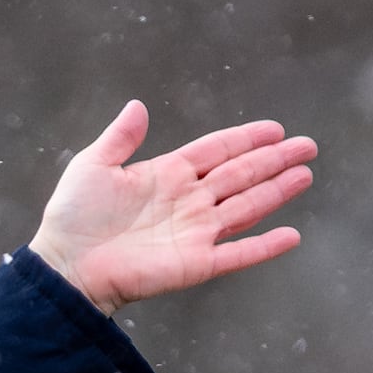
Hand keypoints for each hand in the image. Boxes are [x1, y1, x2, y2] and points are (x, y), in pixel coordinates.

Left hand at [25, 102, 314, 310]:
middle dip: (274, 160)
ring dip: (277, 192)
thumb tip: (137, 105)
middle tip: (308, 146)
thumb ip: (120, 138)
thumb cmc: (73, 218)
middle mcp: (187, 202)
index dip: (246, 139)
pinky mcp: (196, 263)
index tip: (275, 128)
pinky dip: (265, 246)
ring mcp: (195, 232)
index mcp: (166, 175)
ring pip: (246, 207)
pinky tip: (292, 236)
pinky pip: (237, 254)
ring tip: (305, 175)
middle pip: (240, 175)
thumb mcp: (92, 167)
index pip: (216, 151)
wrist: (65, 266)